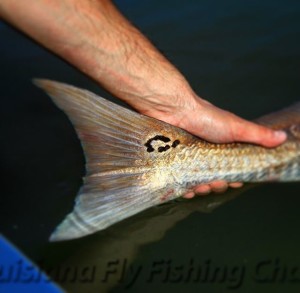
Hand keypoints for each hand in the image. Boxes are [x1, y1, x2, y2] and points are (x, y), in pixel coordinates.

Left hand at [140, 94, 286, 197]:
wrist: (174, 110)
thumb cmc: (205, 117)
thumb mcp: (235, 126)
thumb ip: (257, 134)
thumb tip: (282, 137)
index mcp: (222, 148)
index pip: (231, 169)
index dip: (234, 178)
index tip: (234, 182)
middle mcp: (206, 154)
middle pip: (214, 178)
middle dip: (217, 185)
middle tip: (216, 183)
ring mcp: (189, 158)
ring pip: (197, 182)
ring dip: (201, 189)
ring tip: (200, 187)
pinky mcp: (174, 162)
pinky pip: (179, 181)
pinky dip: (183, 188)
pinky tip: (185, 191)